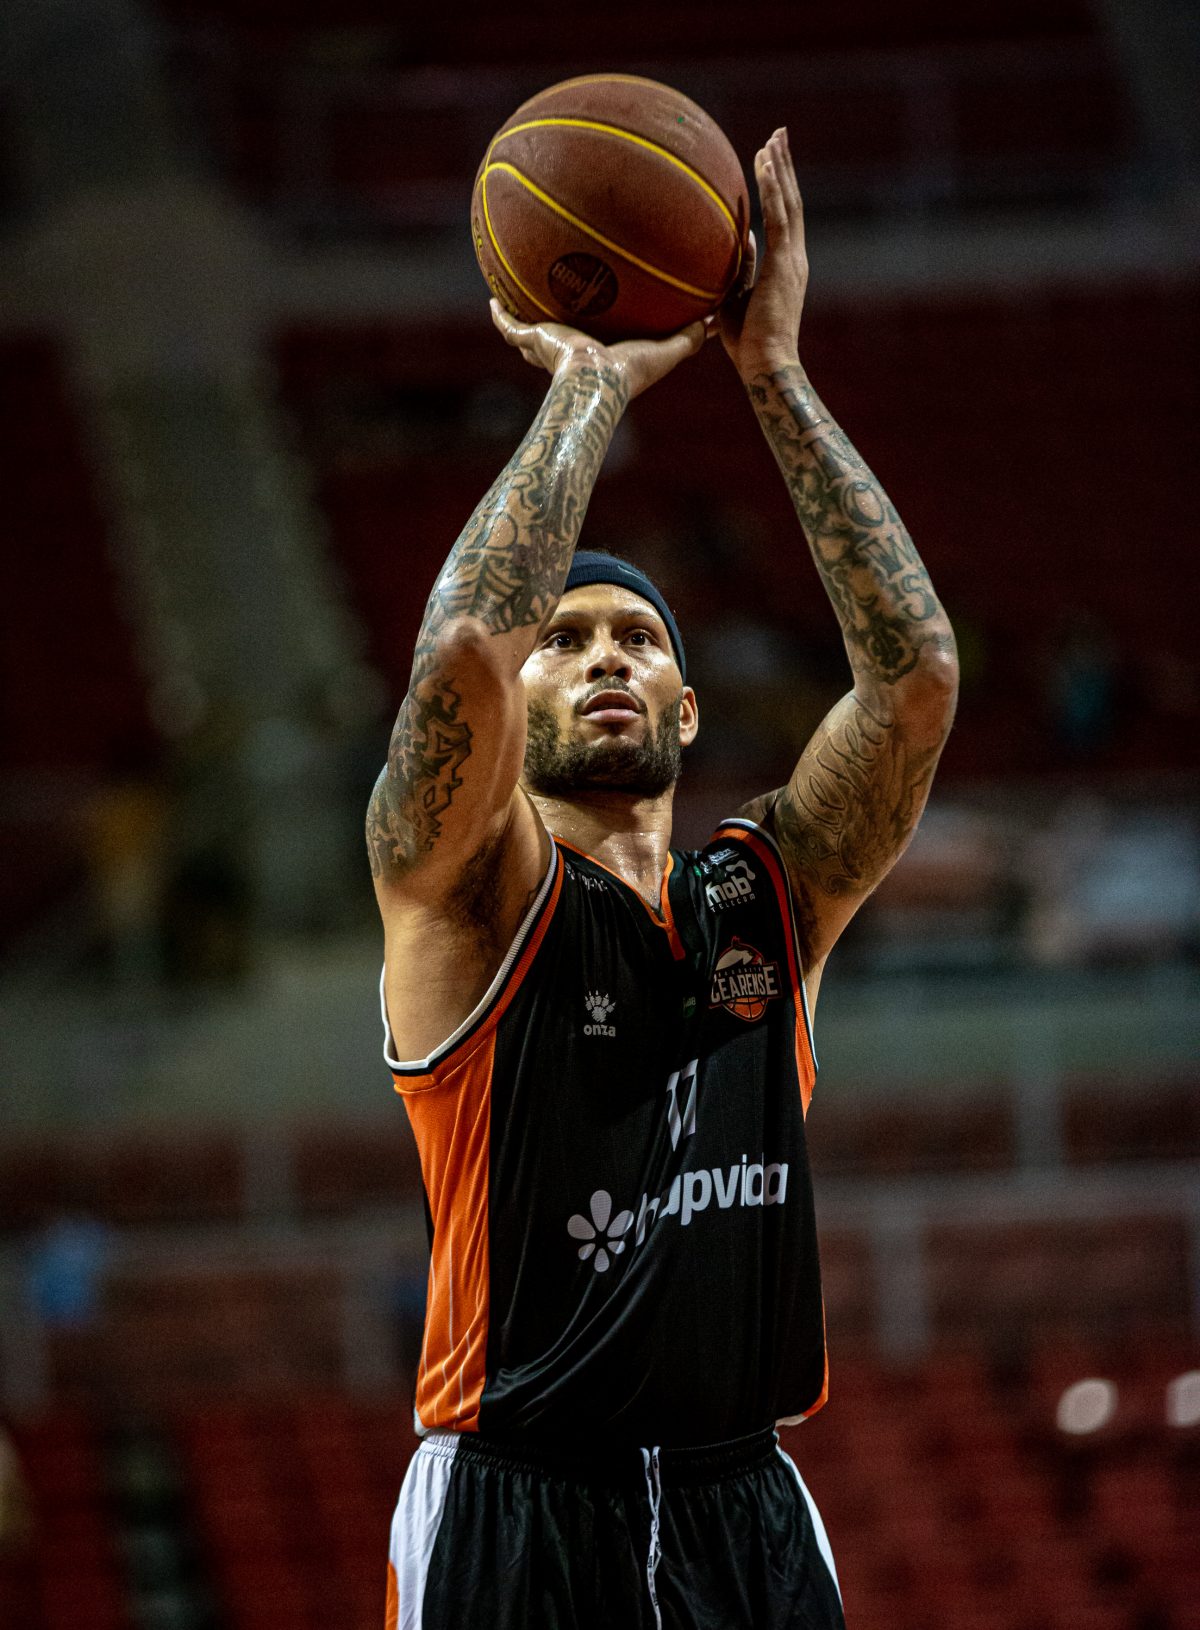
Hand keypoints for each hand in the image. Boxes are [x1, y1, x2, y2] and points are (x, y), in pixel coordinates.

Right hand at [490, 300, 711, 400]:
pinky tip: (492, 298)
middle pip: (556, 340)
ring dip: (522, 321)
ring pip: (529, 333)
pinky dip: (500, 315)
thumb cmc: (628, 373)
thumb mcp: (665, 352)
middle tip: (551, 307)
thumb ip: (689, 339)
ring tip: (513, 300)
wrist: (595, 380)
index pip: (592, 345)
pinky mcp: (534, 339)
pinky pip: (510, 326)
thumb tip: (713, 322)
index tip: (599, 320)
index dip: (595, 334)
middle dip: (551, 328)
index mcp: (596, 356)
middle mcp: (568, 353)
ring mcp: (547, 347)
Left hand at [719, 127, 807, 378]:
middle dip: (785, 167)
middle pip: (791, 202)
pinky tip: (765, 164)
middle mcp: (795, 258)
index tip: (770, 162)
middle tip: (779, 135)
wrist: (766, 365)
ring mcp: (792, 260)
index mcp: (786, 267)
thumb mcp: (736, 300)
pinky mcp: (783, 264)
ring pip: (788, 203)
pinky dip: (773, 189)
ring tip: (774, 138)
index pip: (784, 219)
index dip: (779, 188)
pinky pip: (778, 218)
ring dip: (780, 168)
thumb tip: (741, 238)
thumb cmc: (748, 344)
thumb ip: (741, 269)